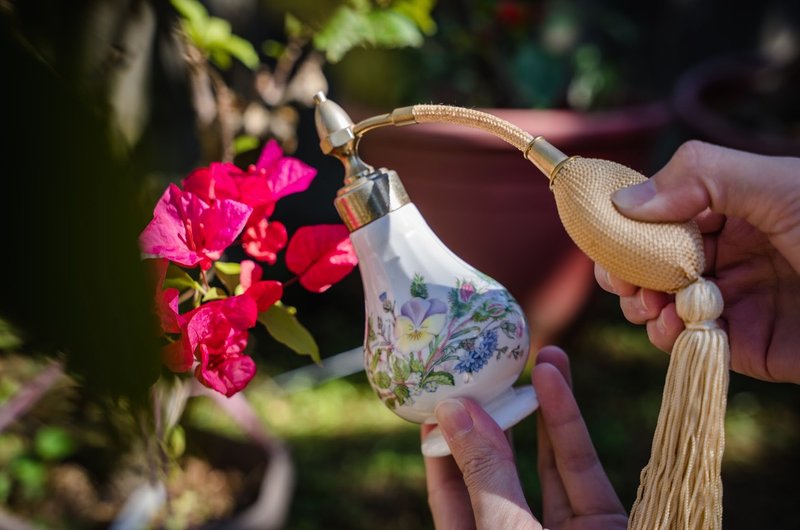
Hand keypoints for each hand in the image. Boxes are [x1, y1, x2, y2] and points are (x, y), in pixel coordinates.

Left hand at [423, 346, 626, 529]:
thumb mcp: (502, 527)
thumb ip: (484, 473)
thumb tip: (454, 410)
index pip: (449, 492)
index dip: (441, 445)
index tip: (438, 398)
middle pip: (499, 469)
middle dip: (494, 416)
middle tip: (485, 367)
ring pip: (548, 461)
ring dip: (540, 406)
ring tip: (534, 354)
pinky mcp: (604, 522)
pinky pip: (582, 466)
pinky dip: (568, 422)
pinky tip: (552, 378)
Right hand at [596, 141, 799, 382]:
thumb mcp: (776, 184)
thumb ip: (699, 178)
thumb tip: (624, 201)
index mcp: (737, 209)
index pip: (664, 213)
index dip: (627, 224)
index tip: (602, 236)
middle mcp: (732, 253)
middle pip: (656, 261)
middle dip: (628, 269)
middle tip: (617, 279)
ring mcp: (737, 300)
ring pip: (665, 304)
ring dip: (642, 304)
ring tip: (642, 303)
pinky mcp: (747, 345)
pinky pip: (691, 344)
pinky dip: (668, 338)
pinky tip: (666, 328)